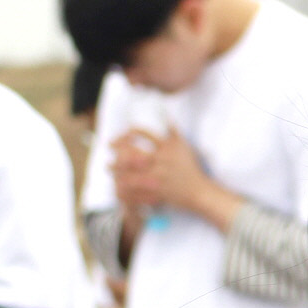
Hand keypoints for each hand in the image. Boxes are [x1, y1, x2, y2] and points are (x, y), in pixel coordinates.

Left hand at [111, 128, 244, 229]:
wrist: (198, 191)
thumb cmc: (190, 167)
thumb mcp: (184, 146)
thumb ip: (173, 130)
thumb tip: (167, 114)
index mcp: (166, 148)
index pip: (143, 134)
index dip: (128, 133)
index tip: (120, 136)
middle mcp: (160, 162)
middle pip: (133, 154)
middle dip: (117, 152)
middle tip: (109, 150)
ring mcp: (157, 178)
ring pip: (131, 173)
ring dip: (117, 171)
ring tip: (108, 169)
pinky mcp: (155, 192)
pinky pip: (136, 190)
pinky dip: (125, 189)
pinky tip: (117, 186)